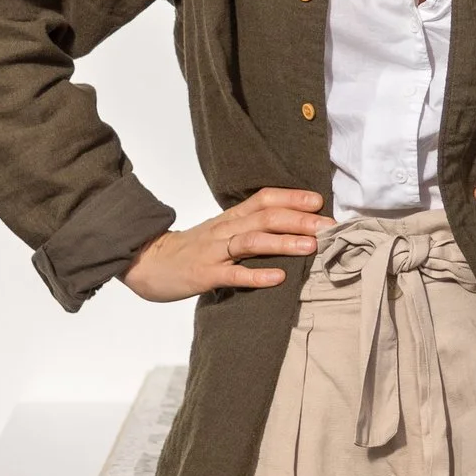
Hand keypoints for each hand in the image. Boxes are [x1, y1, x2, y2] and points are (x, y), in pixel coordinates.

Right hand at [122, 187, 324, 299]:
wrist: (145, 262)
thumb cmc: (189, 250)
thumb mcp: (219, 232)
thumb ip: (247, 228)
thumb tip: (286, 227)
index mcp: (230, 219)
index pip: (263, 199)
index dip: (291, 197)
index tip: (319, 200)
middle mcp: (224, 230)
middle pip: (265, 217)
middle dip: (300, 220)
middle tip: (330, 226)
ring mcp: (214, 252)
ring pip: (252, 242)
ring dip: (284, 242)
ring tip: (311, 246)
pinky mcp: (204, 275)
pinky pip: (232, 274)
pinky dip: (256, 276)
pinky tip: (277, 278)